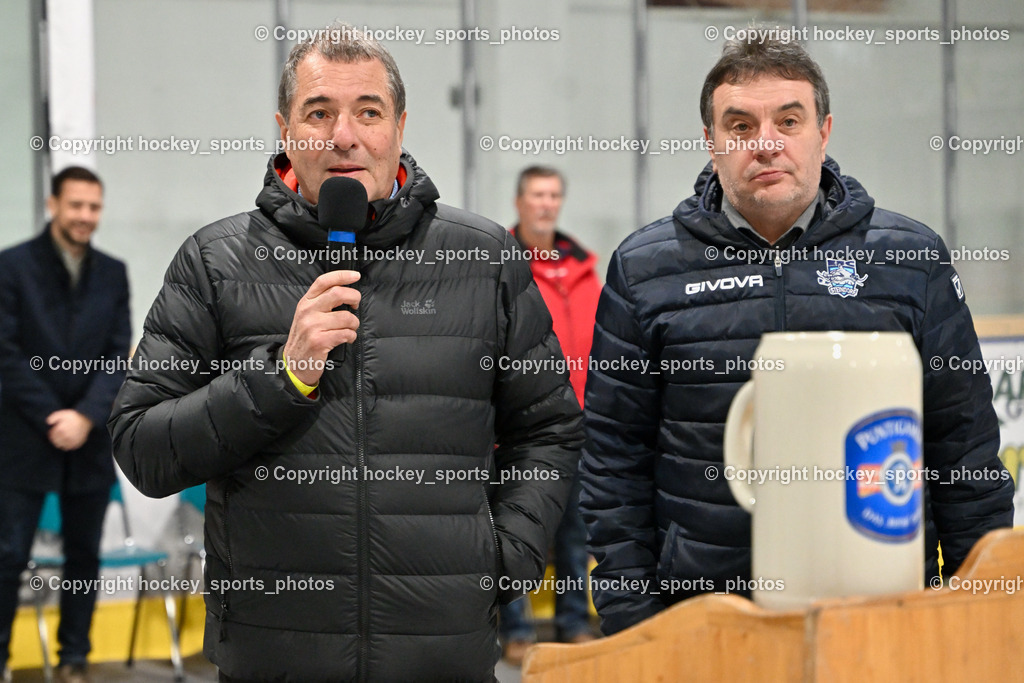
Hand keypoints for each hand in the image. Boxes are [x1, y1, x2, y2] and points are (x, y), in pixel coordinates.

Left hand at [46, 410, 93, 450]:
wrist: (87, 419)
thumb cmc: (74, 417)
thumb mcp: (63, 413)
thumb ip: (54, 417)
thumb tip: (48, 422)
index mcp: (63, 429)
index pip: (53, 435)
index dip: (51, 434)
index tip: (52, 431)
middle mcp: (68, 435)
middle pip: (57, 442)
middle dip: (54, 439)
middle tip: (55, 436)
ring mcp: (73, 440)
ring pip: (62, 446)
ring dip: (59, 444)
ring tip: (60, 440)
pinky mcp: (78, 443)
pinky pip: (70, 448)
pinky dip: (66, 446)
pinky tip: (66, 442)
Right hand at [282, 270, 360, 385]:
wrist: (293, 364)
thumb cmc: (305, 338)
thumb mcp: (307, 315)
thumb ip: (321, 302)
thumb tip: (345, 291)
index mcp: (306, 302)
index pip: (324, 281)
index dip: (342, 275)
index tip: (356, 276)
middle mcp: (307, 311)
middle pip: (338, 293)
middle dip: (354, 297)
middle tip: (356, 305)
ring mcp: (312, 326)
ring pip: (346, 317)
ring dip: (354, 324)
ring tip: (350, 329)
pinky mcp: (320, 341)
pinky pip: (346, 334)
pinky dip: (351, 336)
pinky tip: (347, 339)